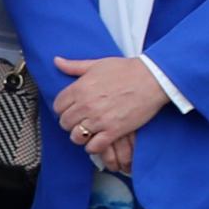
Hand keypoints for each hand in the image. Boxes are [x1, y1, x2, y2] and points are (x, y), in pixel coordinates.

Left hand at [50, 53, 168, 150]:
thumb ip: (74, 66)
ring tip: (87, 132)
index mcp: (79, 88)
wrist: (152, 79)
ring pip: (76, 136)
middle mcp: (86, 105)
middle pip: (65, 122)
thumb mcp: (97, 64)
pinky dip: (93, 147)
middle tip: (80, 121)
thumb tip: (56, 61)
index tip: (70, 109)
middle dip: (70, 122)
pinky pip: (94, 146)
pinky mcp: (114, 131)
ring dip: (80, 136)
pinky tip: (98, 140)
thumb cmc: (126, 70)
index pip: (58, 106)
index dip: (63, 109)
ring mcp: (99, 119)